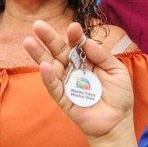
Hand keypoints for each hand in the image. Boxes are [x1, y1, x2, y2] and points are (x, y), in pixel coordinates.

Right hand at [24, 21, 134, 139]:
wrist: (117, 121)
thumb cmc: (119, 95)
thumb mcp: (117, 71)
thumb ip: (103, 56)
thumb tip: (87, 42)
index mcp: (87, 59)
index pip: (77, 44)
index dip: (74, 35)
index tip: (73, 28)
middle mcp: (74, 68)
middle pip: (59, 51)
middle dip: (49, 38)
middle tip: (38, 25)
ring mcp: (67, 83)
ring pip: (50, 66)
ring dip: (39, 54)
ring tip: (28, 41)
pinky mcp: (64, 99)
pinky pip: (54, 87)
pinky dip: (48, 77)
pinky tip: (44, 66)